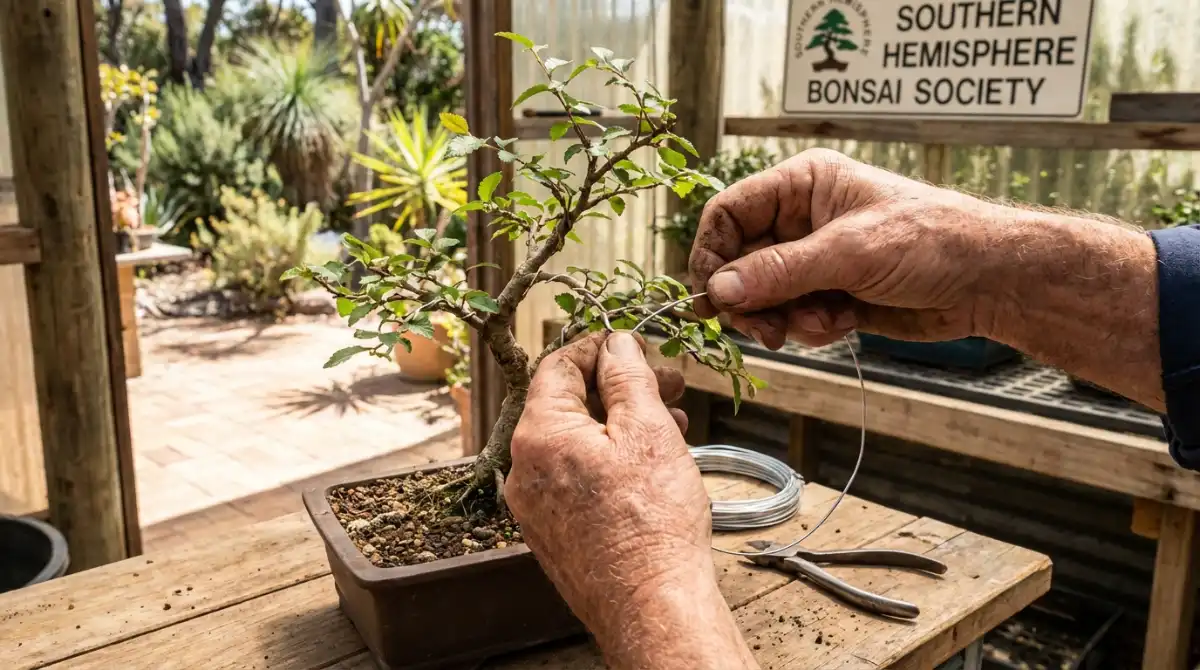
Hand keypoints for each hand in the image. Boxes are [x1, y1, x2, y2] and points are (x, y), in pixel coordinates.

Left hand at [506, 331, 756, 668]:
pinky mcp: (553, 533)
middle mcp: (524, 469)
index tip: (632, 344)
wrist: (651, 606)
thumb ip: (627, 377)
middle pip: (568, 405)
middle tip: (668, 383)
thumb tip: (616, 343)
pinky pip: (577, 478)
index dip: (598, 348)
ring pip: (577, 443)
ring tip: (673, 422)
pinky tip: (650, 463)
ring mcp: (535, 506)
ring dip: (621, 424)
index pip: (557, 366)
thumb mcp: (647, 429)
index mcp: (538, 435)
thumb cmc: (651, 523)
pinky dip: (610, 460)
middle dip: (619, 387)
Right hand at [687, 147, 1162, 410]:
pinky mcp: (830, 294)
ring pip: (764, 297)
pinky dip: (811, 327)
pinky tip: (844, 322)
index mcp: (801, 186)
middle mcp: (801, 220)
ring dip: (786, 318)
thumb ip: (779, 272)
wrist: (989, 281)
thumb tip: (718, 290)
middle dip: (752, 300)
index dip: (713, 255)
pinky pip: (794, 317)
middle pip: (740, 263)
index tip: (711, 297)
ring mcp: (815, 260)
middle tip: (764, 331)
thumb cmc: (930, 240)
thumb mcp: (847, 253)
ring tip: (824, 321)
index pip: (729, 214)